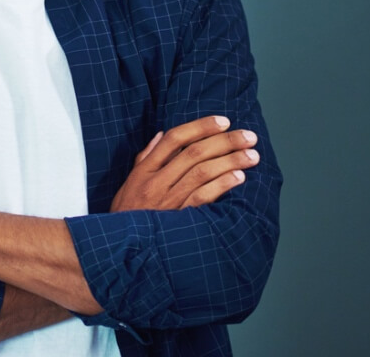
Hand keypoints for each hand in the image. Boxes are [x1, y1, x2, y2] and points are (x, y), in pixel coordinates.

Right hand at [110, 115, 258, 211]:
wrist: (117, 249)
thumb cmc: (126, 215)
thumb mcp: (129, 183)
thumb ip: (145, 158)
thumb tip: (161, 136)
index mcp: (145, 170)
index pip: (175, 139)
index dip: (201, 126)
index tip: (223, 121)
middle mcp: (156, 182)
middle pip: (194, 153)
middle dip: (225, 141)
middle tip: (249, 136)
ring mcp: (167, 201)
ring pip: (202, 173)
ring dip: (230, 161)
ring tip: (251, 156)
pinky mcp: (177, 219)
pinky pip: (202, 198)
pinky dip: (222, 185)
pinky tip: (239, 178)